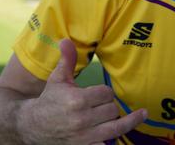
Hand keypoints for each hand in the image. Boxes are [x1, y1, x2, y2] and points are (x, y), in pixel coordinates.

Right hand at [19, 39, 146, 143]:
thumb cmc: (49, 100)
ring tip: (142, 115)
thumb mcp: (57, 79)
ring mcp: (83, 136)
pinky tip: (124, 136)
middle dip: (110, 106)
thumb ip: (67, 60)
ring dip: (127, 121)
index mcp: (76, 100)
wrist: (32, 126)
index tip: (100, 94)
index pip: (106, 93)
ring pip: (115, 127)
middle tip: (104, 107)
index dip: (105, 93)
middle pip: (112, 109)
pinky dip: (113, 142)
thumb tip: (66, 40)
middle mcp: (81, 119)